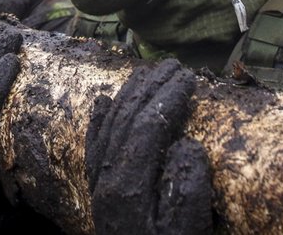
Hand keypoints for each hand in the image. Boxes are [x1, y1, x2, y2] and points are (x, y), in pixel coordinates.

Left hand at [84, 59, 212, 234]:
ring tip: (149, 72)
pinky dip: (101, 119)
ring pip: (108, 126)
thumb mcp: (187, 234)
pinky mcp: (97, 191)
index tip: (189, 77)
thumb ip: (188, 193)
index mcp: (128, 187)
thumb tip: (187, 146)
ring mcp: (98, 184)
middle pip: (126, 120)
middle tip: (175, 65)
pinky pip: (93, 145)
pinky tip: (107, 101)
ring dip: (130, 94)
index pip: (148, 127)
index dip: (168, 98)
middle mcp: (106, 180)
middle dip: (152, 88)